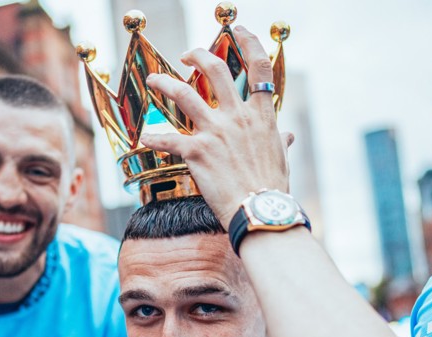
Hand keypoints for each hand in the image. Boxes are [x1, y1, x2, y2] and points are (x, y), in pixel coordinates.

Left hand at [141, 26, 292, 227]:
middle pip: (216, 69)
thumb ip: (280, 142)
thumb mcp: (281, 159)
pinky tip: (143, 138)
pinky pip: (167, 139)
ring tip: (153, 79)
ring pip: (184, 93)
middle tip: (188, 54)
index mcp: (261, 116)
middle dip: (198, 55)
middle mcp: (237, 117)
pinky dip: (153, 138)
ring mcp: (216, 132)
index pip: (259, 68)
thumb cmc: (273, 189)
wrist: (261, 211)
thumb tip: (288, 136)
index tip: (238, 31)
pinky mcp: (197, 152)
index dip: (248, 43)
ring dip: (164, 82)